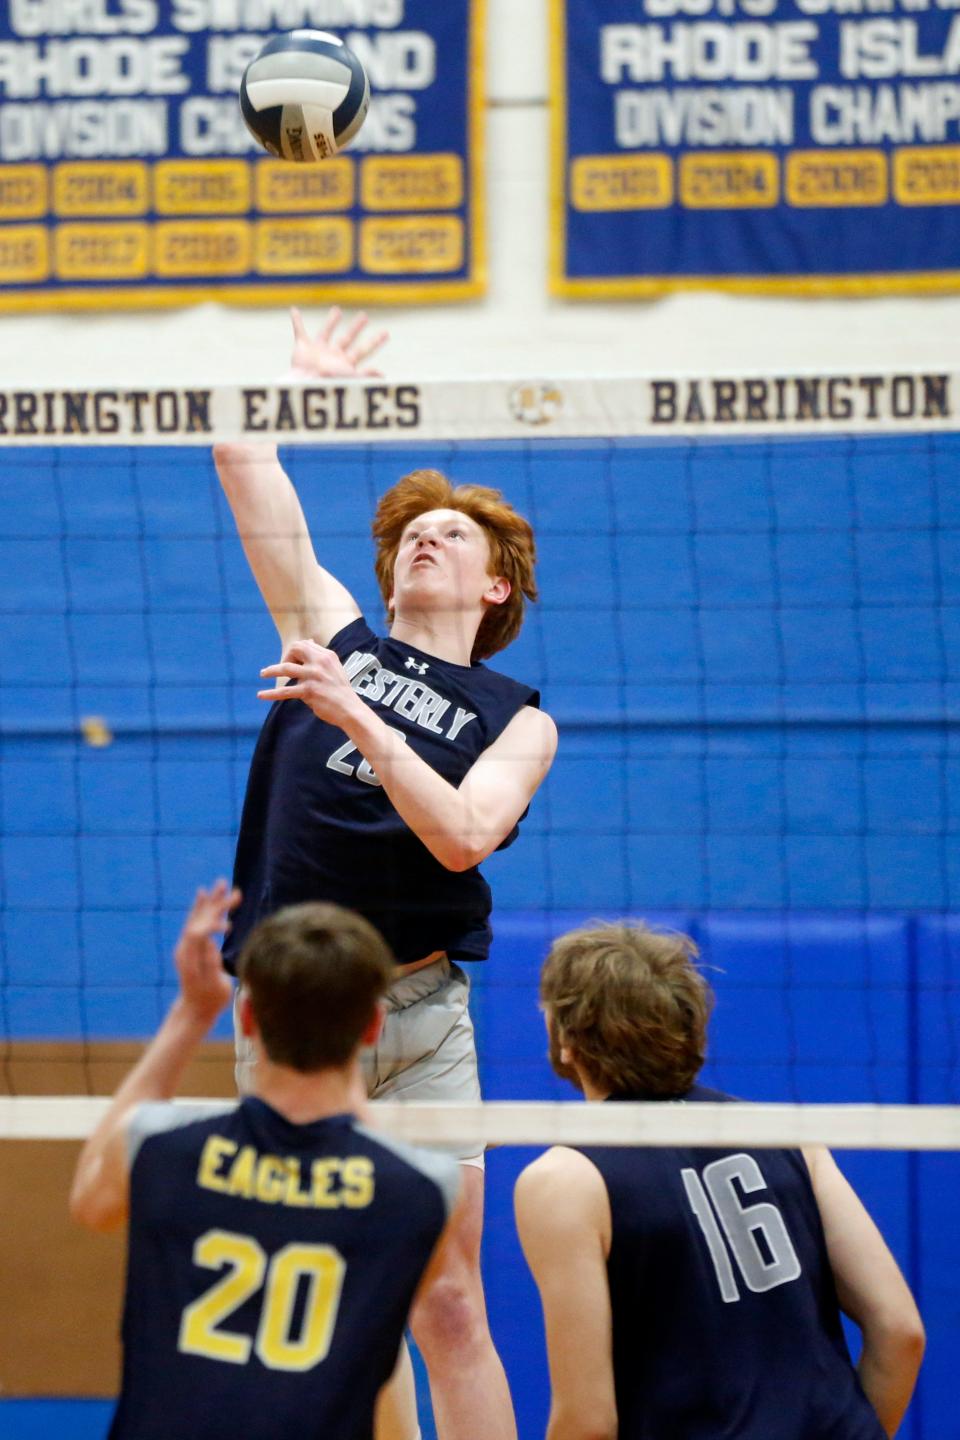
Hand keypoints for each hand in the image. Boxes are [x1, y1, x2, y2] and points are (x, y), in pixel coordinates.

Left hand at [174, 880, 239, 1025]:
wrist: (195, 1009)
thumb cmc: (209, 1000)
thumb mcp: (215, 986)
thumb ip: (211, 965)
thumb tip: (210, 944)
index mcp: (189, 957)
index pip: (198, 933)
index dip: (212, 925)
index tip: (229, 928)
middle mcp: (185, 947)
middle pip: (199, 919)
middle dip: (215, 904)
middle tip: (228, 886)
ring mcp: (186, 945)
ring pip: (198, 917)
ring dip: (211, 901)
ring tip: (220, 884)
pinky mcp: (191, 945)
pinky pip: (196, 922)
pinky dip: (202, 908)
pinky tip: (204, 895)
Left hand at [258, 638, 360, 727]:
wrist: (350, 708)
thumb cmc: (340, 690)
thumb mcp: (334, 668)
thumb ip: (320, 657)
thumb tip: (308, 642)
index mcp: (327, 655)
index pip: (304, 644)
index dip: (294, 651)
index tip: (290, 660)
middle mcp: (320, 662)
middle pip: (295, 649)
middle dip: (284, 656)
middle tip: (280, 667)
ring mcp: (313, 676)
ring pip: (285, 668)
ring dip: (271, 670)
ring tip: (263, 674)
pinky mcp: (308, 691)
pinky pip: (285, 691)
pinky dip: (271, 693)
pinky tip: (261, 695)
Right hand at [288, 306, 388, 378]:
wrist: (305, 385)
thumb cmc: (328, 384)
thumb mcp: (350, 378)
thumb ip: (366, 375)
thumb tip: (383, 375)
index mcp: (346, 363)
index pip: (364, 349)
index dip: (375, 342)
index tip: (386, 333)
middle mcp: (333, 355)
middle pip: (348, 338)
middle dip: (357, 328)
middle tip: (365, 317)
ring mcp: (318, 350)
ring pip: (326, 331)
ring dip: (331, 321)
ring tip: (337, 310)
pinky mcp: (302, 347)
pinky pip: (299, 331)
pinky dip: (296, 321)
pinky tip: (294, 311)